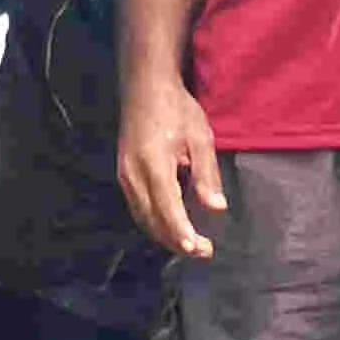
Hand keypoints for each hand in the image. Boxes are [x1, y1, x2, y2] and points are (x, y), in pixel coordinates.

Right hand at [115, 75, 225, 258]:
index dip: (181, 231)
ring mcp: (125, 176)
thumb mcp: (200, 137)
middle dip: (177, 240)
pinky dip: (155, 223)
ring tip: (191, 245)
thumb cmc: (177, 109)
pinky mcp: (123, 175)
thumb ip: (207, 175)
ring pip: (143, 218)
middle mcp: (133, 174)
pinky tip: (172, 227)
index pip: (167, 207)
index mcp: (154, 164)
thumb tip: (216, 207)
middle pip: (153, 220)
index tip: (197, 249)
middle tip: (204, 251)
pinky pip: (138, 208)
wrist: (145, 88)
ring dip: (165, 235)